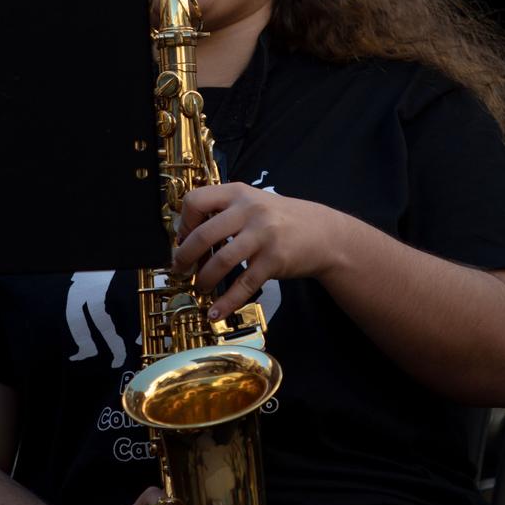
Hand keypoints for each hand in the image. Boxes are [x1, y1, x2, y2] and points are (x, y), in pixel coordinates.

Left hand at [171, 184, 348, 318]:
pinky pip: (244, 284)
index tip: (182, 239)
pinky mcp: (274, 260)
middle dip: (185, 257)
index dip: (183, 223)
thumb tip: (187, 237)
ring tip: (200, 286)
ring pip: (221, 261)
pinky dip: (226, 302)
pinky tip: (216, 311)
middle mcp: (249, 210)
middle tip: (180, 269)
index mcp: (237, 193)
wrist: (324, 233)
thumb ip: (224, 212)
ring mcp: (263, 235)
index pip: (196, 201)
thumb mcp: (253, 202)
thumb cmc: (281, 219)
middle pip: (203, 234)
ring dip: (204, 279)